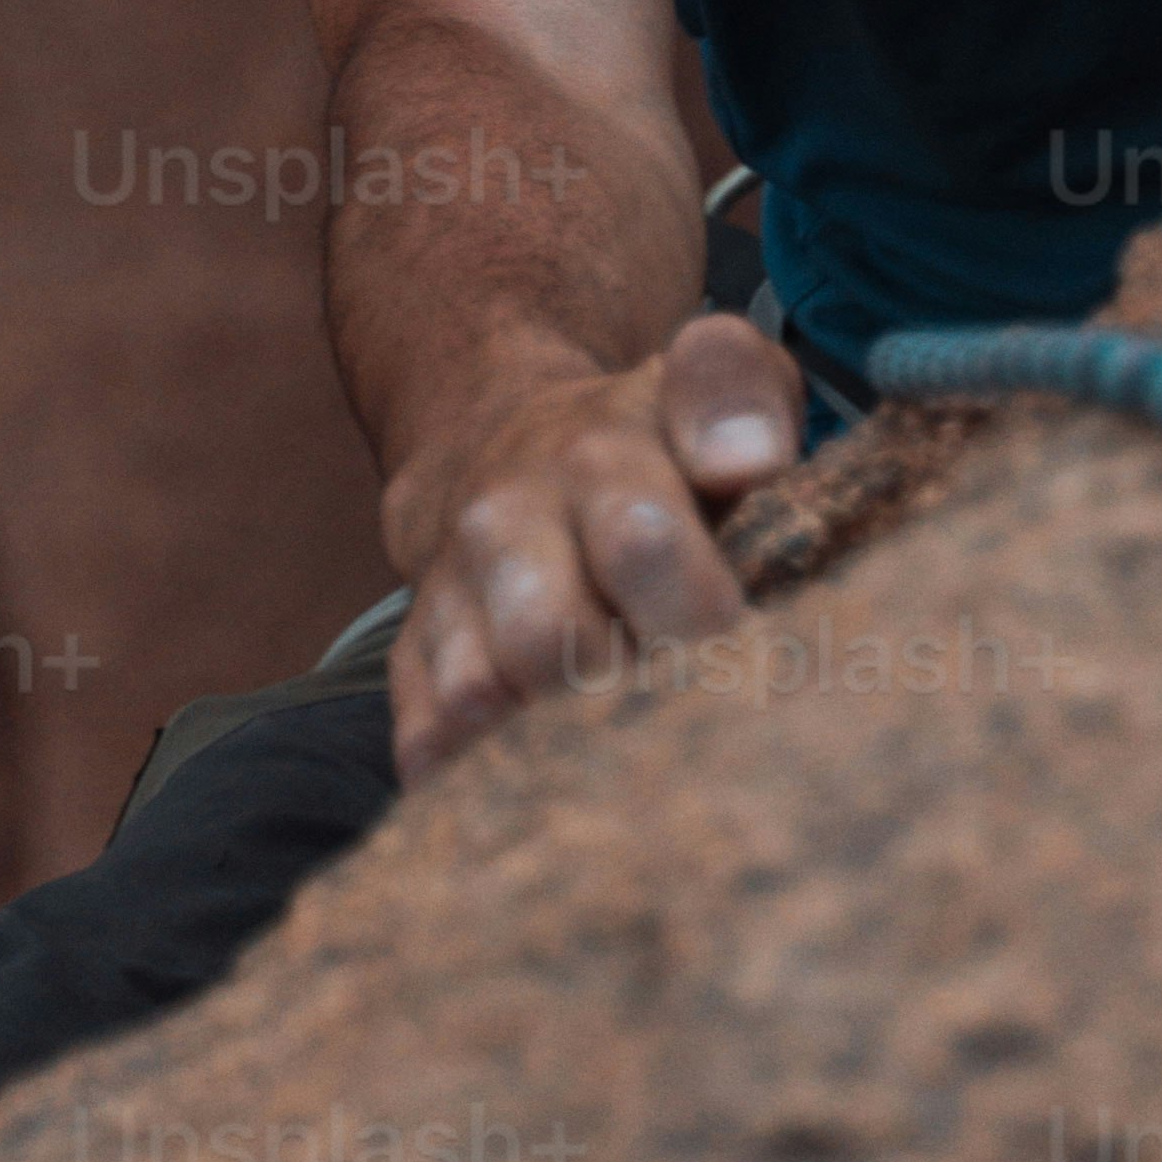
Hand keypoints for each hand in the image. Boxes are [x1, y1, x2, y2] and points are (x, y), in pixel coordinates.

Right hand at [385, 309, 799, 782]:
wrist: (507, 444)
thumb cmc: (656, 443)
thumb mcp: (716, 385)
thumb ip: (738, 398)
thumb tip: (748, 459)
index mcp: (601, 454)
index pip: (637, 538)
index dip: (695, 608)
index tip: (733, 633)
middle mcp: (506, 516)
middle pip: (552, 643)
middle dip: (633, 690)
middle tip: (688, 700)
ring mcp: (451, 589)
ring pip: (478, 697)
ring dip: (555, 739)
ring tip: (621, 736)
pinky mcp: (412, 655)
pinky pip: (426, 740)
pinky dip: (478, 776)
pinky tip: (546, 773)